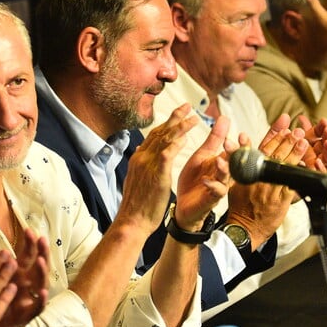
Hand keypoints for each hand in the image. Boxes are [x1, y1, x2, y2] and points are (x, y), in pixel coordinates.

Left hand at [0, 225, 49, 326]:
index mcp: (16, 273)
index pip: (27, 254)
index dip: (29, 243)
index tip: (28, 230)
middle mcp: (25, 284)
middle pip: (38, 265)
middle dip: (41, 252)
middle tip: (41, 239)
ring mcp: (27, 299)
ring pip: (40, 284)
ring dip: (42, 272)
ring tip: (41, 261)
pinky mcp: (25, 316)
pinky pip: (37, 308)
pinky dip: (41, 300)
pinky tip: (42, 292)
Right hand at [114, 104, 199, 231]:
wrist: (132, 220)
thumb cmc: (136, 204)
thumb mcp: (135, 178)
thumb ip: (140, 162)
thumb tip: (140, 150)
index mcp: (139, 158)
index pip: (154, 135)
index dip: (167, 122)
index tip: (178, 113)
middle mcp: (142, 157)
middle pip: (160, 132)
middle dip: (175, 118)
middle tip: (188, 106)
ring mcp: (148, 165)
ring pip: (165, 140)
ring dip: (180, 127)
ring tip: (194, 119)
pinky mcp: (157, 176)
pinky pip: (166, 155)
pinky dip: (175, 145)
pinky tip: (185, 138)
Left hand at [173, 116, 230, 229]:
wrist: (183, 204)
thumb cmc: (194, 180)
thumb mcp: (202, 155)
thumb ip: (214, 139)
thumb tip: (225, 118)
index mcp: (224, 162)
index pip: (239, 151)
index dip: (243, 144)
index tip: (241, 134)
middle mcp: (225, 175)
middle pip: (237, 164)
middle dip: (236, 154)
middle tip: (229, 144)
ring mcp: (220, 187)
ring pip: (228, 178)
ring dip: (224, 169)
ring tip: (219, 161)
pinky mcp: (211, 199)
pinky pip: (217, 192)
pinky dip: (212, 186)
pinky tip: (206, 180)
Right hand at [224, 124, 306, 248]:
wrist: (244, 227)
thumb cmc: (240, 204)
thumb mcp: (235, 179)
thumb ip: (240, 157)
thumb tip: (242, 138)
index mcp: (249, 171)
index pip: (263, 149)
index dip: (275, 136)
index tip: (284, 127)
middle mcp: (259, 178)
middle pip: (275, 155)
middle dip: (287, 141)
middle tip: (298, 131)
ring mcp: (270, 189)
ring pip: (284, 168)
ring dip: (295, 154)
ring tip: (304, 142)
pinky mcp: (280, 201)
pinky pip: (292, 185)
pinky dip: (299, 175)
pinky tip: (308, 166)